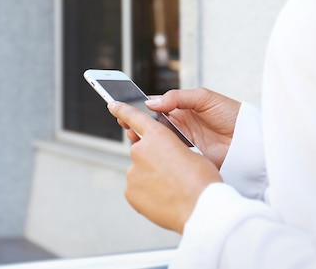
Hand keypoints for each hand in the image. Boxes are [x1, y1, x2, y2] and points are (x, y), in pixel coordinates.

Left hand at [108, 101, 222, 233]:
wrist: (202, 210)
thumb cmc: (202, 182)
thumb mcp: (192, 153)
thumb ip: (172, 148)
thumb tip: (166, 156)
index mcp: (157, 136)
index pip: (134, 117)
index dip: (122, 109)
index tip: (112, 105)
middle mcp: (140, 150)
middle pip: (141, 150)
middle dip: (152, 159)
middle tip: (171, 172)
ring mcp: (132, 172)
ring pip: (139, 172)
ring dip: (151, 177)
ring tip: (172, 189)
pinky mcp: (130, 192)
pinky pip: (137, 189)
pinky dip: (147, 193)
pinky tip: (163, 198)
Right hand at [119, 88, 240, 168]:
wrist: (251, 139)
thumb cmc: (232, 114)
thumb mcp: (205, 98)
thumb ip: (178, 98)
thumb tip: (153, 103)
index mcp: (181, 109)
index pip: (153, 108)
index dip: (138, 108)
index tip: (122, 107)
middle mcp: (179, 127)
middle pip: (150, 127)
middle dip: (135, 125)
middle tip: (126, 124)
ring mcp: (182, 144)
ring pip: (156, 143)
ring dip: (143, 141)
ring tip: (134, 137)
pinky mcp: (188, 159)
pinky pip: (169, 158)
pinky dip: (158, 156)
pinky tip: (150, 152)